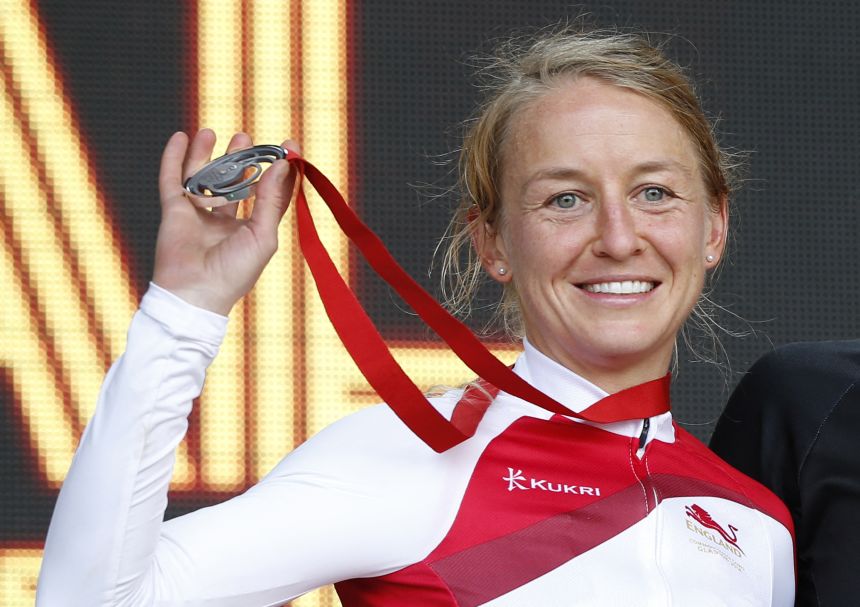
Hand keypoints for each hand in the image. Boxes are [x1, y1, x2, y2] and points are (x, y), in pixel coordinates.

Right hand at [152, 129, 298, 313]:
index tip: (288, 146)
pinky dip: (174, 159)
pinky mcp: (174, 212)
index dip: (277, 170)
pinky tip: (180, 137)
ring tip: (213, 133)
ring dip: (206, 155)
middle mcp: (224, 220)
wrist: (194, 294)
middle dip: (238, 159)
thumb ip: (271, 200)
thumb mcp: (262, 236)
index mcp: (250, 228)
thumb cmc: (234, 272)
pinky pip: (172, 180)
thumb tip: (282, 166)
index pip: (267, 192)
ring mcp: (198, 215)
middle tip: (245, 137)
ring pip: (201, 177)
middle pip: (232, 181)